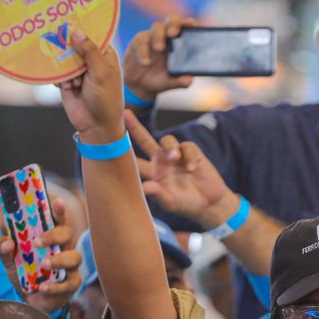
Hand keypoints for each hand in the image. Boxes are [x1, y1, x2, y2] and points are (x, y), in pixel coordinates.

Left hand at [0, 198, 82, 313]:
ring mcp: (70, 266)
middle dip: (53, 236)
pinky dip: (55, 286)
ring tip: (44, 264)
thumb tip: (7, 242)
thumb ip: (2, 247)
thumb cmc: (23, 272)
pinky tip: (43, 288)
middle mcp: (64, 248)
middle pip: (68, 234)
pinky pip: (69, 284)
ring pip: (75, 257)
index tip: (56, 201)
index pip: (57, 219)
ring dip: (59, 260)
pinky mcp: (71, 284)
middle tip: (37, 241)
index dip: (59, 210)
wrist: (28, 298)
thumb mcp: (8, 258)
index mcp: (50, 237)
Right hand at [57, 31, 125, 142]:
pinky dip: (59, 79)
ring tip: (74, 81)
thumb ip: (89, 51)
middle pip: (73, 44)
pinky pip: (56, 73)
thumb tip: (75, 30)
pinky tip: (68, 88)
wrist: (97, 126)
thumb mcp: (101, 72)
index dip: (80, 26)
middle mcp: (90, 60)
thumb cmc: (106, 99)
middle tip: (55, 38)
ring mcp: (77, 71)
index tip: (66, 15)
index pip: (91, 34)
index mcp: (104, 55)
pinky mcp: (66, 82)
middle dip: (65, 45)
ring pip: (62, 58)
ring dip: (63, 67)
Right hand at [122, 16, 195, 102]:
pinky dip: (143, 52)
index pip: (187, 28)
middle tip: (173, 33)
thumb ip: (180, 81)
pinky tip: (145, 63)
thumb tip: (189, 80)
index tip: (191, 25)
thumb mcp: (171, 82)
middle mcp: (167, 36)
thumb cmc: (160, 79)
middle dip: (174, 24)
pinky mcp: (138, 42)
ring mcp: (152, 37)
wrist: (141, 86)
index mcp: (180, 43)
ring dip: (158, 36)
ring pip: (157, 27)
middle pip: (172, 20)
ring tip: (159, 48)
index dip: (190, 23)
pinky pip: (141, 42)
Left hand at [125, 110, 236, 225]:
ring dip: (170, 147)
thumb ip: (158, 194)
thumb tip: (144, 187)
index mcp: (152, 172)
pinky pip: (187, 147)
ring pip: (167, 140)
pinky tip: (192, 169)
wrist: (209, 204)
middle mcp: (161, 161)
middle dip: (135, 127)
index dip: (123, 150)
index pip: (135, 159)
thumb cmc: (186, 205)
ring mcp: (177, 156)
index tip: (108, 139)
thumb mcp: (170, 202)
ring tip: (175, 159)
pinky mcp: (192, 153)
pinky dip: (189, 157)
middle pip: (145, 140)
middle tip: (125, 114)